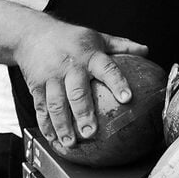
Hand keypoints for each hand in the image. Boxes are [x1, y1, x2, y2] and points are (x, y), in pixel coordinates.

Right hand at [14, 25, 150, 149]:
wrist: (32, 35)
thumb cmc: (70, 38)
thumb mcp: (97, 37)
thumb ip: (122, 46)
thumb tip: (146, 51)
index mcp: (89, 55)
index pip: (107, 69)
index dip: (117, 83)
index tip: (127, 98)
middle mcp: (69, 67)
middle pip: (77, 92)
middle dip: (83, 113)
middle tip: (91, 132)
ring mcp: (50, 78)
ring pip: (55, 104)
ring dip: (62, 125)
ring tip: (70, 143)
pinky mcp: (36, 87)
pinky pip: (40, 109)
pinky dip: (46, 126)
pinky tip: (53, 139)